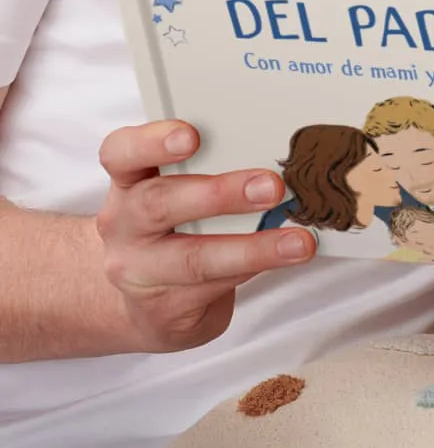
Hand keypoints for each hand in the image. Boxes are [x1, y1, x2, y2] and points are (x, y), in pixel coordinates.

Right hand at [97, 120, 314, 352]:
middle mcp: (124, 225)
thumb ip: (210, 166)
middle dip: (219, 194)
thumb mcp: (178, 189)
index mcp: (129, 182)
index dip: (151, 142)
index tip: (191, 137)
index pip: (121, 154)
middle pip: (159, 204)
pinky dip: (257, 269)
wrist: (148, 302)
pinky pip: (214, 287)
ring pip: (194, 258)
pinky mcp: (165, 310)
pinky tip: (287, 257)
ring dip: (253, 248)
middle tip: (271, 187)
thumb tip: (281, 150)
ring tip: (299, 242)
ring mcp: (140, 272)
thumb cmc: (175, 226)